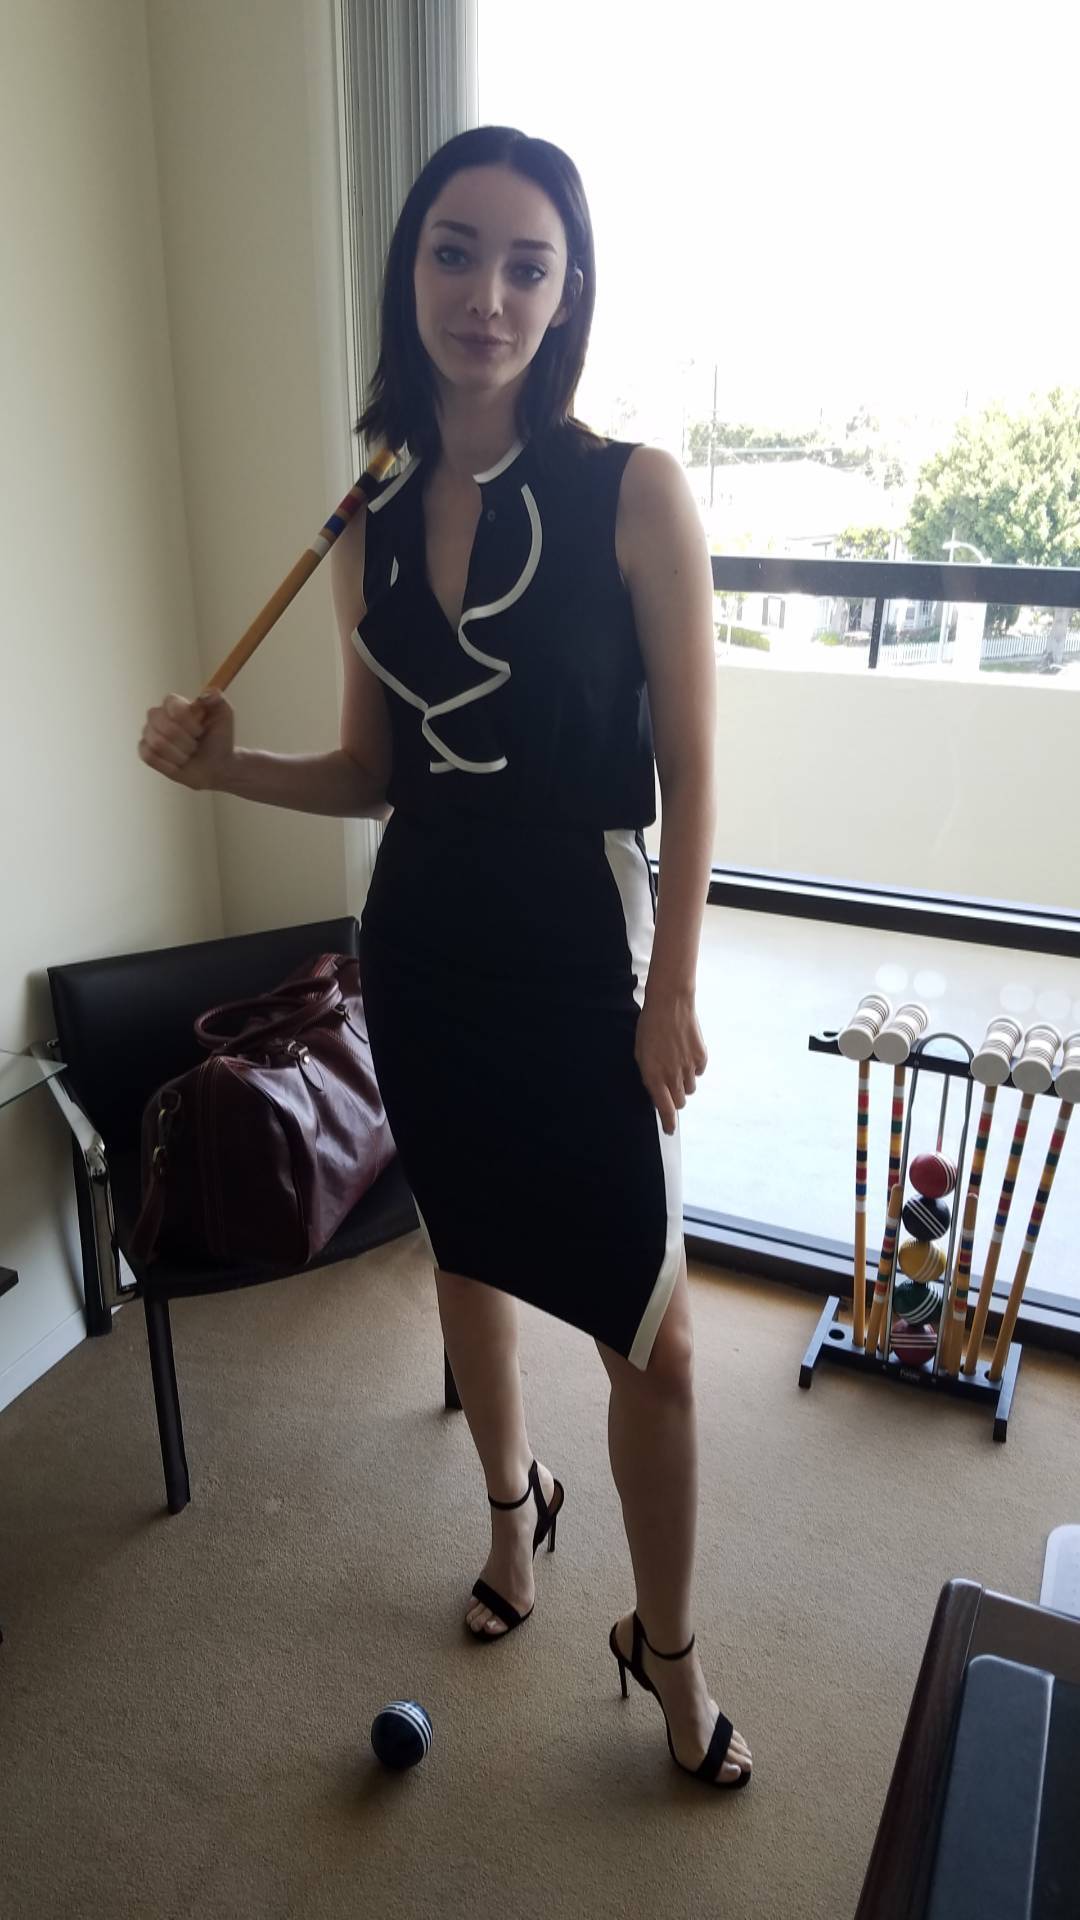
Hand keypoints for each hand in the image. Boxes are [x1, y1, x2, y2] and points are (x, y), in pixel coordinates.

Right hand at [138, 689, 235, 789]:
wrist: (216, 766)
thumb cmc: (219, 740)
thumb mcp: (225, 717)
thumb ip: (219, 701)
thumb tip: (210, 693)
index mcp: (174, 704)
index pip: (172, 705)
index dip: (188, 722)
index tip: (200, 731)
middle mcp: (158, 715)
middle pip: (165, 728)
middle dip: (186, 742)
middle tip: (195, 745)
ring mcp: (149, 733)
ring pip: (158, 744)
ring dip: (180, 755)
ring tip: (188, 754)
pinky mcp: (145, 751)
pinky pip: (150, 757)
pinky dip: (169, 764)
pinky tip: (178, 763)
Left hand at [634, 988, 706, 1135]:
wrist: (671, 1003)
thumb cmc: (650, 1027)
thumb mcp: (640, 1053)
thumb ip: (649, 1075)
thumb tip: (657, 1091)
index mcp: (654, 1076)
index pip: (665, 1109)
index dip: (668, 1123)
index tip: (669, 1131)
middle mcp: (673, 1076)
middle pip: (679, 1102)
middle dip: (674, 1098)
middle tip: (669, 1084)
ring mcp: (689, 1067)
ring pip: (690, 1088)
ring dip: (683, 1082)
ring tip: (676, 1062)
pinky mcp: (702, 1057)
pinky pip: (699, 1072)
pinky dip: (694, 1067)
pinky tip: (686, 1052)